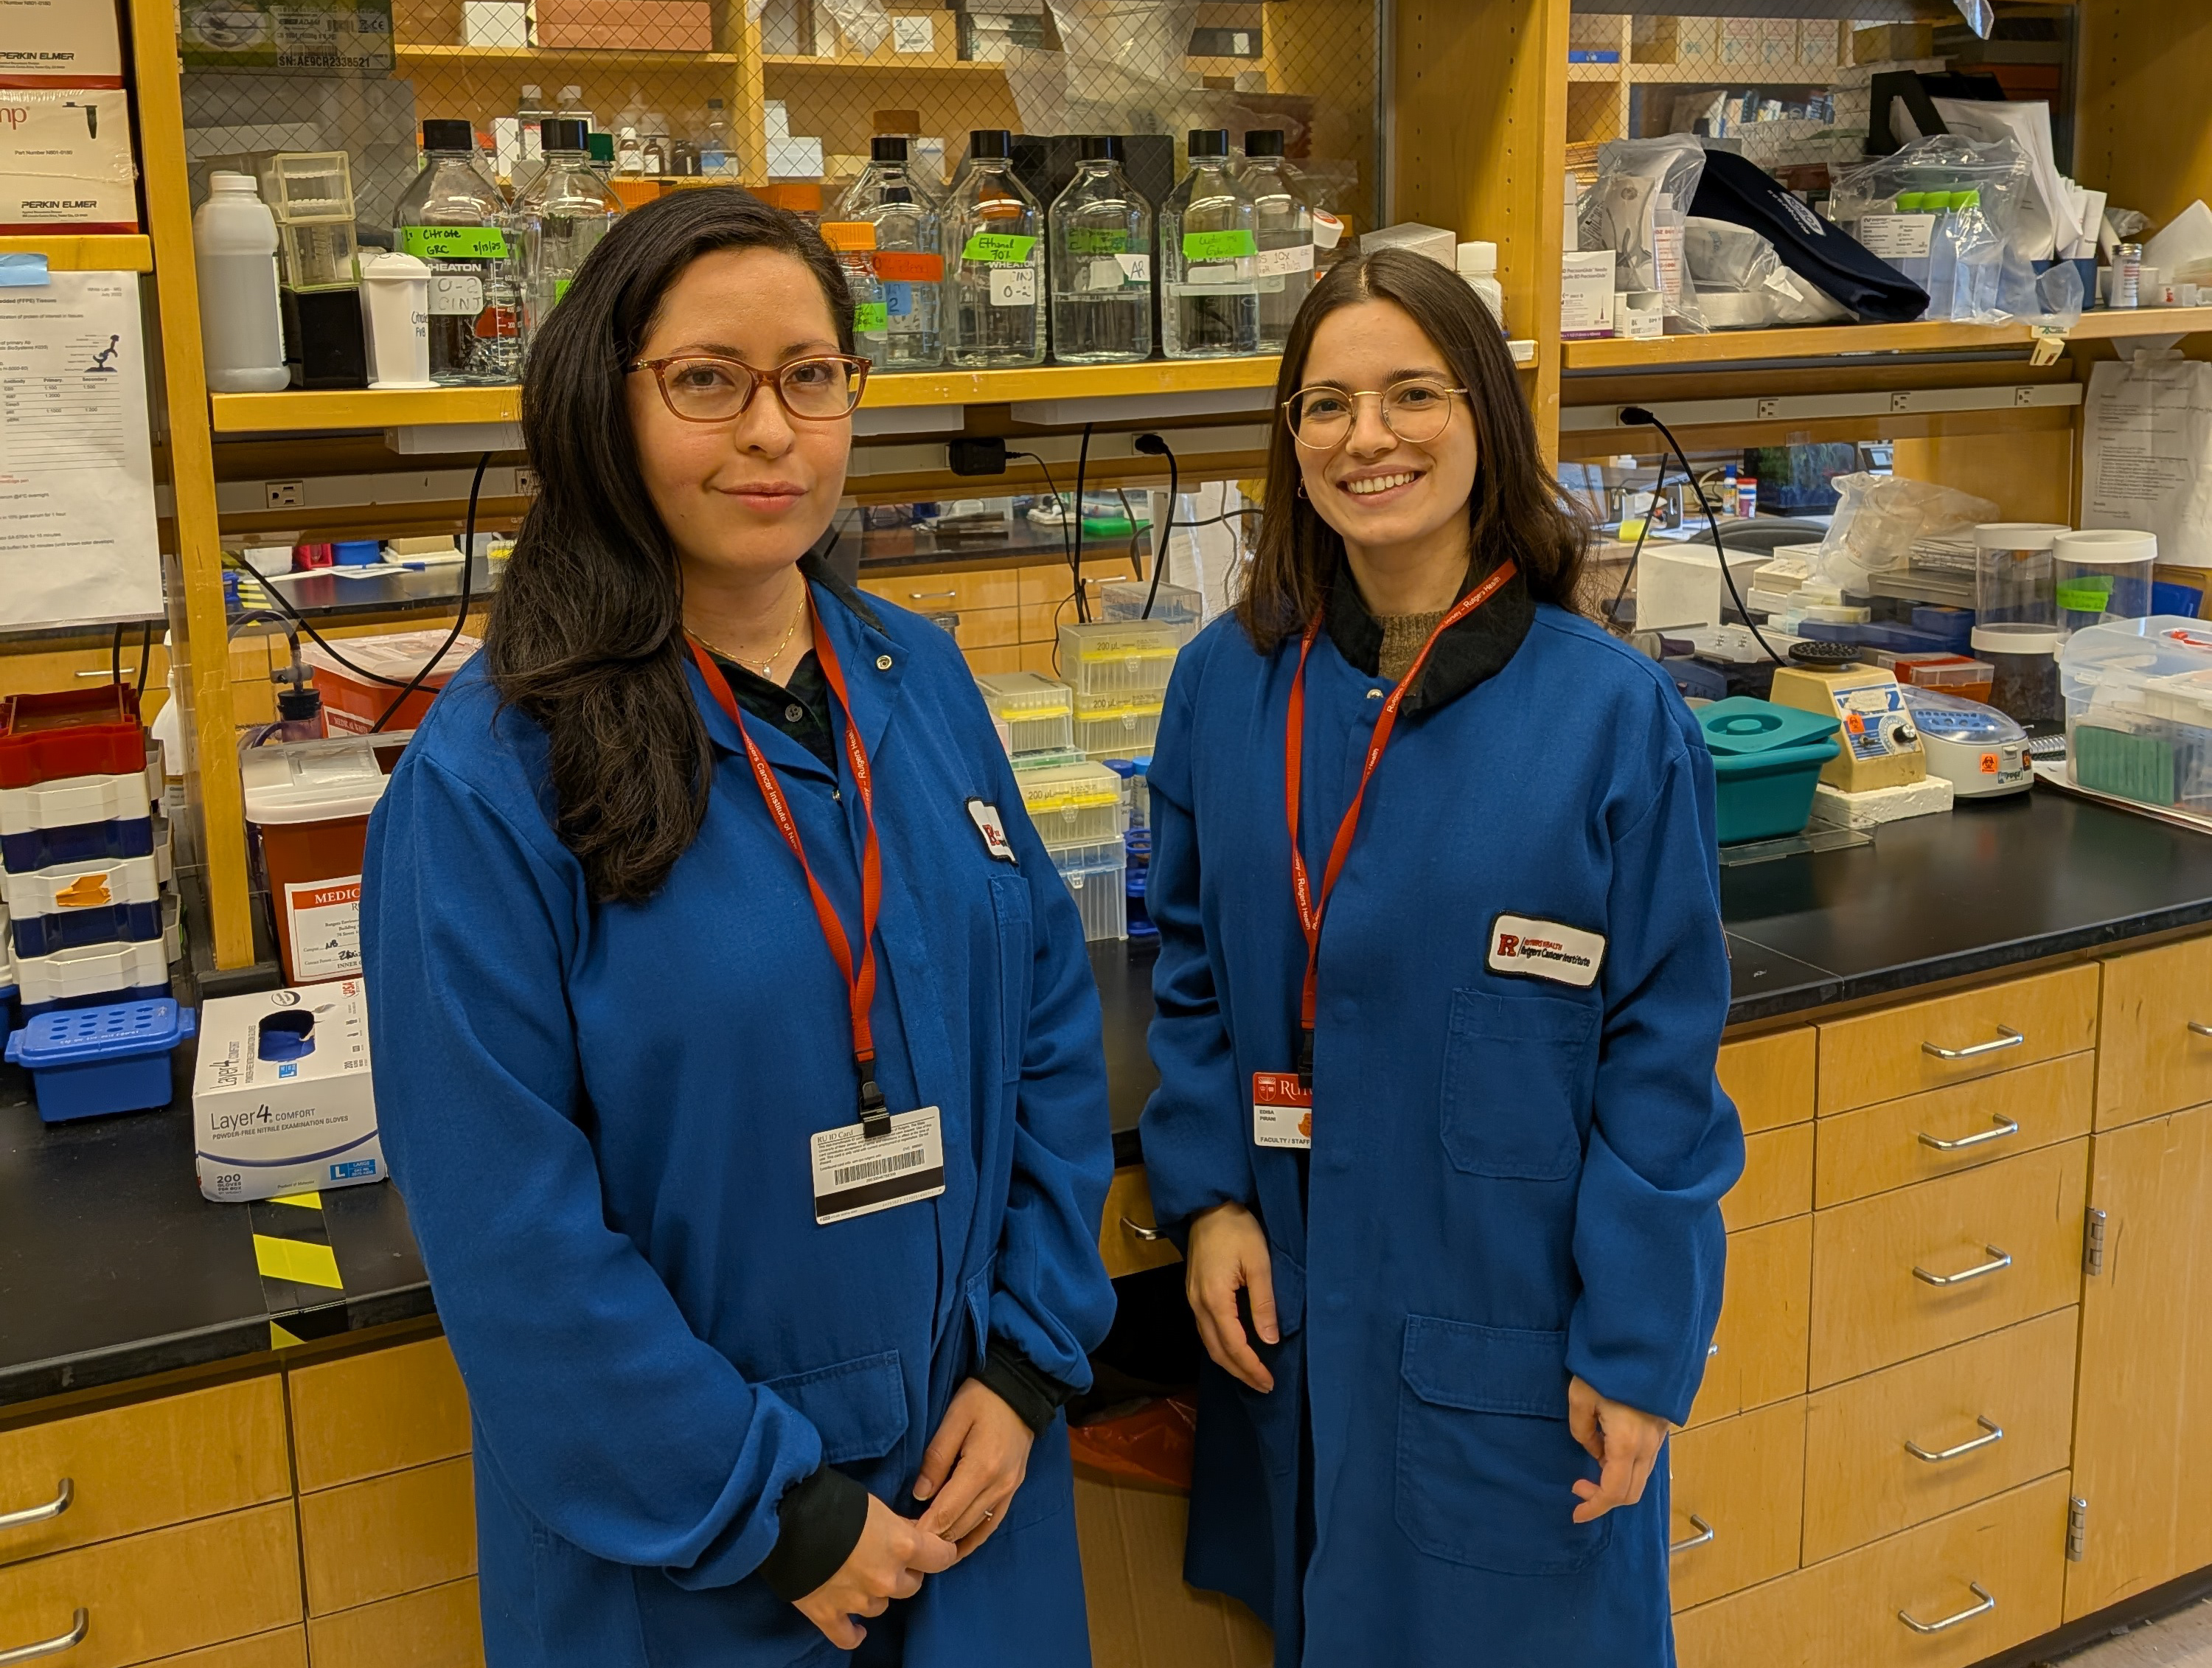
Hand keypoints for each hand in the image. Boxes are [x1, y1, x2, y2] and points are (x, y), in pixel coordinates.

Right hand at [793, 1491, 956, 1650]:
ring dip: (875, 1594)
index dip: (940, 1552)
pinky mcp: (829, 1615)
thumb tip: (913, 1533)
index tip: (937, 1549)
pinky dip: (853, 1633)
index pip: (941, 1557)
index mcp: (903, 1547)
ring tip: (858, 1577)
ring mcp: (858, 1601)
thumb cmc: (833, 1501)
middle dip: (904, 1573)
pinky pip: (848, 1636)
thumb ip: (899, 1526)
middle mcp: (886, 1579)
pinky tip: (855, 1629)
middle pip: (911, 1586)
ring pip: (880, 1607)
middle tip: (888, 1558)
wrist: (785, 1519)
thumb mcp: (876, 1505)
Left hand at [912, 1379, 1034, 1557]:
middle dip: (932, 1540)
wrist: (1022, 1391)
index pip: (946, 1513)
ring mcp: (1009, 1491)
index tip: (901, 1540)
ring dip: (951, 1542)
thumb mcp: (953, 1419)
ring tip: (926, 1551)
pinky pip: (993, 1523)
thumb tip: (920, 1495)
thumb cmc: (982, 1399)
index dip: (923, 1530)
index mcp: (980, 1469)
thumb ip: (936, 1458)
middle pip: (959, 1526)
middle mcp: (997, 1487)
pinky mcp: (1014, 1490)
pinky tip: (958, 1548)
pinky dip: (974, 1538)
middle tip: (906, 1545)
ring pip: (975, 1529)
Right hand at [1185, 1202, 1277, 1392]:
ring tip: (1251, 1374)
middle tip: (1263, 1385)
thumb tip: (1269, 1339)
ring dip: (1229, 1362)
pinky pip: (1205, 1330)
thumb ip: (1264, 1303)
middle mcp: (1198, 1304)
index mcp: (1214, 1298)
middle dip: (1240, 1372)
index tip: (1269, 1381)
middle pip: (1216, 1350)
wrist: (1210, 1206)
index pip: (1233, 1345)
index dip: (1251, 1367)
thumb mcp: (1259, 1263)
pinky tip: (1235, 1350)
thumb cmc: (1237, 1229)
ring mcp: (1193, 1299)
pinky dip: (1221, 1346)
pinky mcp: (1194, 1293)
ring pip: (1208, 1343)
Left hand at [1567, 1375, 1668, 1524]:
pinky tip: (1607, 1453)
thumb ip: (1582, 1430)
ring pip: (1640, 1479)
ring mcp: (1657, 1440)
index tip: (1576, 1512)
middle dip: (1604, 1500)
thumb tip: (1593, 1449)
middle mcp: (1647, 1448)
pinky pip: (1644, 1463)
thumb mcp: (1581, 1397)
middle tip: (1579, 1488)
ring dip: (1616, 1485)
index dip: (1595, 1507)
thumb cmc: (1608, 1368)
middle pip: (1631, 1493)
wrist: (1644, 1345)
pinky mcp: (1660, 1431)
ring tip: (1590, 1470)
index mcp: (1626, 1444)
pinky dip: (1625, 1471)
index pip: (1614, 1492)